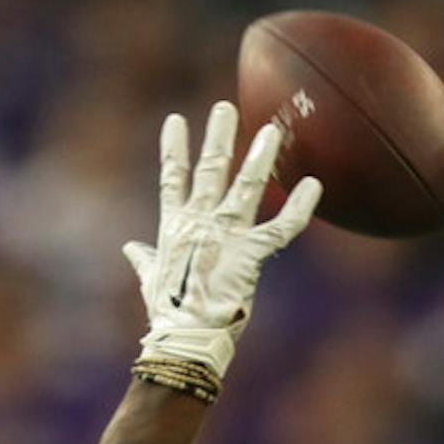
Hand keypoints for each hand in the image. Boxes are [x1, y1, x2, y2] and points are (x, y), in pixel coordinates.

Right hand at [123, 101, 323, 382]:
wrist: (186, 336)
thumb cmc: (168, 312)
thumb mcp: (150, 278)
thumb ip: (143, 258)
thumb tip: (130, 247)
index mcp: (175, 226)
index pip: (172, 178)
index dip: (175, 148)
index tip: (176, 120)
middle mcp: (200, 222)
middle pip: (210, 170)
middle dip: (218, 137)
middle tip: (225, 108)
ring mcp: (226, 235)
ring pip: (246, 187)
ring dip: (259, 157)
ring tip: (271, 131)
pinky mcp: (250, 253)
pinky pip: (280, 228)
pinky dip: (298, 208)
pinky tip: (313, 184)